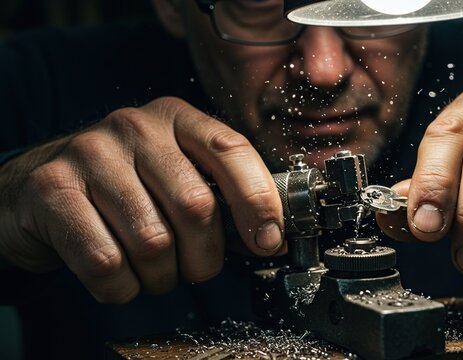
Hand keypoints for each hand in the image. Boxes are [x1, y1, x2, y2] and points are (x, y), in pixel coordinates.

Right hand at [0, 97, 283, 301]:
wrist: (39, 192)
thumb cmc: (123, 190)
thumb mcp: (176, 177)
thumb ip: (222, 199)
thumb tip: (272, 237)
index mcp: (175, 118)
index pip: (232, 151)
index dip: (259, 200)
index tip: (269, 240)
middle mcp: (134, 126)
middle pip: (196, 206)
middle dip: (205, 257)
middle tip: (195, 269)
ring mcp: (90, 154)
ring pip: (152, 241)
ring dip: (161, 276)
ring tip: (152, 272)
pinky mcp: (52, 189)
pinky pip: (106, 261)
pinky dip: (121, 287)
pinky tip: (119, 278)